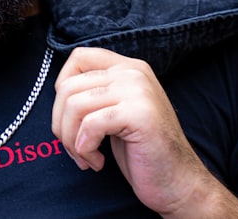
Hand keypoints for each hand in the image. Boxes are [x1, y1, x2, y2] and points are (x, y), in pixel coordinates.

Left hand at [51, 47, 237, 216]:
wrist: (178, 181)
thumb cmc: (142, 150)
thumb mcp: (117, 111)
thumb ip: (96, 93)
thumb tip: (59, 90)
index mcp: (129, 68)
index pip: (79, 57)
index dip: (62, 86)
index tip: (70, 117)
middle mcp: (134, 72)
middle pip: (69, 86)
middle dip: (61, 123)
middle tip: (75, 148)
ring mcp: (138, 90)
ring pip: (74, 105)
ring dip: (71, 140)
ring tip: (86, 157)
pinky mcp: (138, 113)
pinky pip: (90, 125)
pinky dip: (85, 148)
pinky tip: (97, 162)